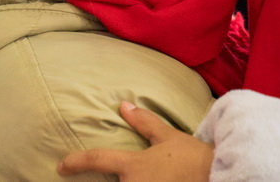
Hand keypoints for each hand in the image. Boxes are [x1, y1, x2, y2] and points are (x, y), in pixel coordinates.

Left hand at [58, 102, 213, 181]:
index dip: (75, 162)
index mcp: (133, 165)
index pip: (96, 160)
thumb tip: (123, 105)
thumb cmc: (194, 158)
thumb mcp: (169, 137)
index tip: (61, 166)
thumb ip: (144, 123)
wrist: (218, 177)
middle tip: (101, 177)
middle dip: (100, 181)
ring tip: (142, 177)